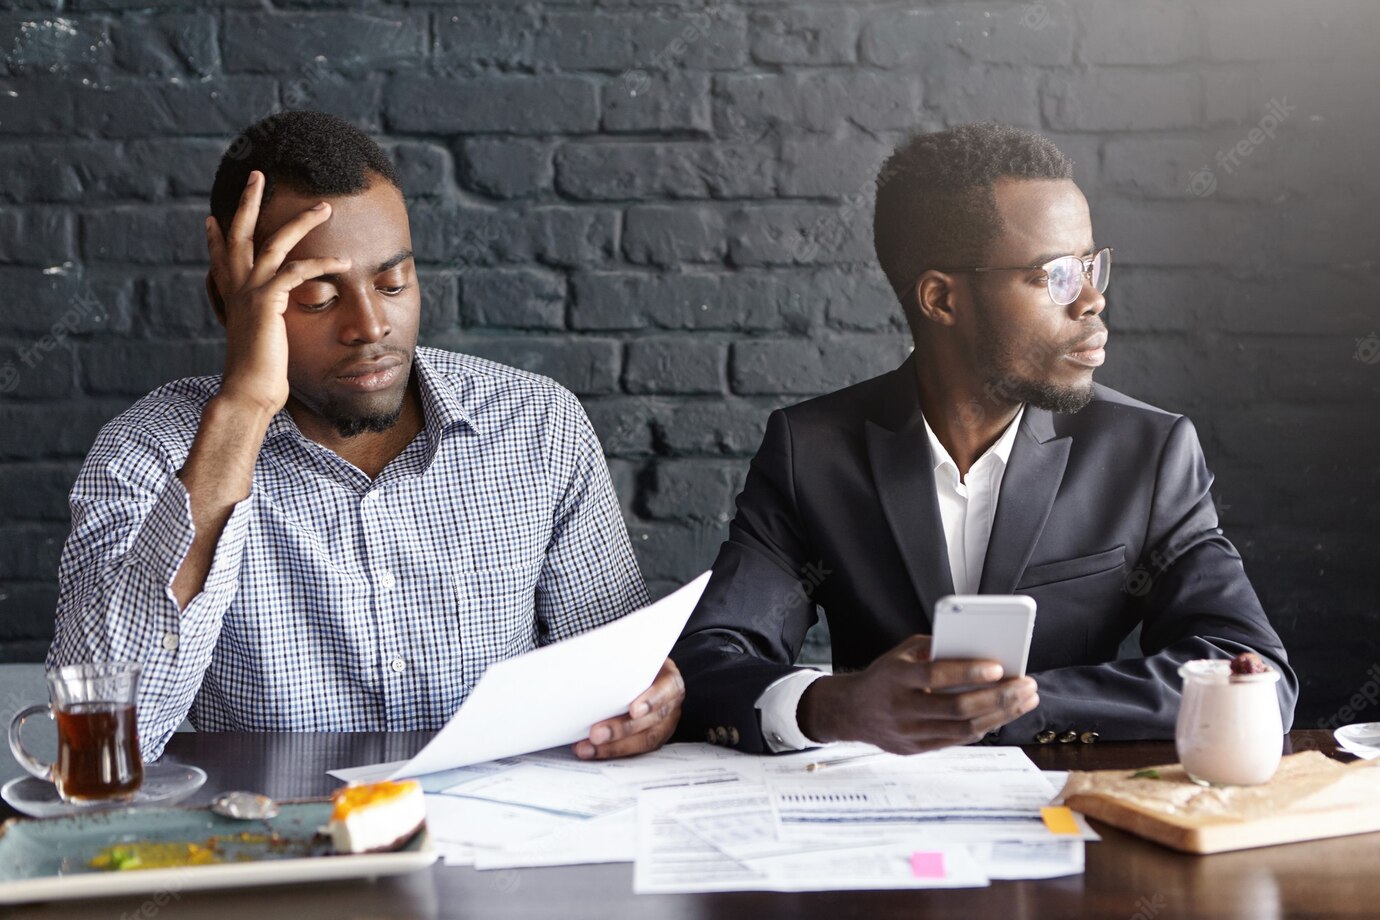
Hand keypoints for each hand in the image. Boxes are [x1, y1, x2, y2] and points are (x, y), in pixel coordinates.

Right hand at [205, 169, 350, 416]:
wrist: (249, 391)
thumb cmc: (258, 374)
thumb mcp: (258, 341)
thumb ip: (259, 324)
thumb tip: (263, 324)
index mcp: (232, 295)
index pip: (221, 256)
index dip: (216, 236)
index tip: (212, 218)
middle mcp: (237, 287)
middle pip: (240, 232)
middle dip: (249, 201)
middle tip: (257, 174)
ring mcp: (251, 292)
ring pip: (275, 242)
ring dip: (302, 221)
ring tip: (325, 207)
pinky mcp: (268, 301)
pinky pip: (298, 271)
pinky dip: (323, 263)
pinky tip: (344, 260)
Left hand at [574, 658, 684, 759]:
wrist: (648, 676)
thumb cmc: (639, 666)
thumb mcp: (638, 659)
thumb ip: (625, 664)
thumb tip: (593, 664)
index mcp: (670, 681)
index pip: (666, 689)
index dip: (651, 700)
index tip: (633, 709)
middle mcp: (671, 705)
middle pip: (651, 720)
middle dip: (622, 729)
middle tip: (596, 734)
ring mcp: (664, 725)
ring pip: (643, 740)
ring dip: (613, 747)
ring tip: (588, 748)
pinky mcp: (652, 739)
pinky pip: (634, 750)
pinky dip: (611, 751)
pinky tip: (591, 751)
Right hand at [797, 634, 1037, 754]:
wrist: (852, 711)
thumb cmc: (885, 676)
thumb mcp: (901, 653)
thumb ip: (934, 648)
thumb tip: (977, 647)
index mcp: (895, 677)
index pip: (935, 675)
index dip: (968, 672)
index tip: (998, 667)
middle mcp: (900, 707)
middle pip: (956, 707)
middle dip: (997, 697)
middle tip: (1025, 685)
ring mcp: (908, 733)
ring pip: (962, 728)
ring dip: (1000, 714)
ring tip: (1024, 700)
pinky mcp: (916, 749)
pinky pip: (957, 740)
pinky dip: (983, 726)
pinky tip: (1002, 714)